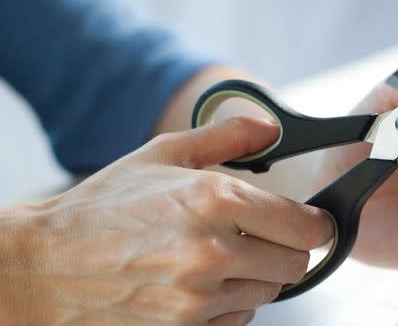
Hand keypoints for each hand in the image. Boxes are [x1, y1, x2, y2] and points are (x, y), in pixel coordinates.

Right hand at [3, 118, 331, 325]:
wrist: (46, 266)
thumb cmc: (104, 207)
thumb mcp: (163, 153)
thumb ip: (227, 136)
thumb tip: (271, 128)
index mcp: (215, 199)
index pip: (305, 226)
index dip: (314, 225)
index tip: (310, 224)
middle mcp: (214, 252)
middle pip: (295, 265)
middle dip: (285, 250)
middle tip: (260, 238)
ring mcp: (199, 298)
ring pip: (268, 294)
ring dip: (255, 277)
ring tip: (218, 258)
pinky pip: (238, 318)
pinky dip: (229, 303)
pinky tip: (199, 284)